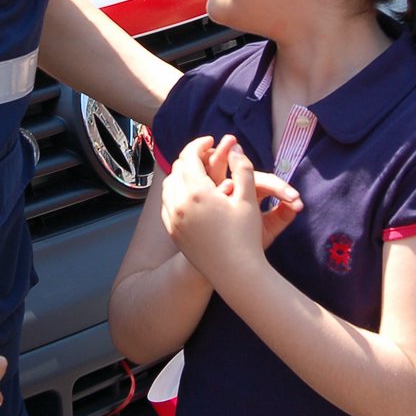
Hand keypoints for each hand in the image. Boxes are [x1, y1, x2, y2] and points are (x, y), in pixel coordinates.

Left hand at [160, 136, 292, 283]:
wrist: (235, 274)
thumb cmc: (245, 236)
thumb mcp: (248, 199)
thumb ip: (242, 168)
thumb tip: (234, 146)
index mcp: (197, 192)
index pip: (189, 156)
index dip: (199, 144)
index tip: (211, 140)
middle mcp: (179, 204)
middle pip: (177, 169)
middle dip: (191, 158)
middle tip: (208, 156)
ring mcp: (173, 219)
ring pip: (169, 186)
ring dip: (181, 175)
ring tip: (199, 174)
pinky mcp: (172, 232)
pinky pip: (167, 204)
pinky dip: (175, 193)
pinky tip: (191, 195)